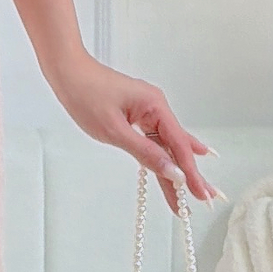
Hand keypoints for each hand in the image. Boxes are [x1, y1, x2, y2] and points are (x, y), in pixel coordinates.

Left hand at [46, 53, 220, 211]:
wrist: (67, 72)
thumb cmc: (86, 95)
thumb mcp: (115, 130)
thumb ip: (145, 153)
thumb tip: (172, 172)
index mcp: (155, 106)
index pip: (178, 145)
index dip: (190, 172)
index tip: (200, 194)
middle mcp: (156, 107)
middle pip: (176, 147)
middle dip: (189, 174)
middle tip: (205, 199)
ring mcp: (147, 111)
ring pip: (165, 146)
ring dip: (175, 169)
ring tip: (191, 194)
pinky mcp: (136, 115)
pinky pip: (154, 140)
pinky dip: (163, 156)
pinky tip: (180, 164)